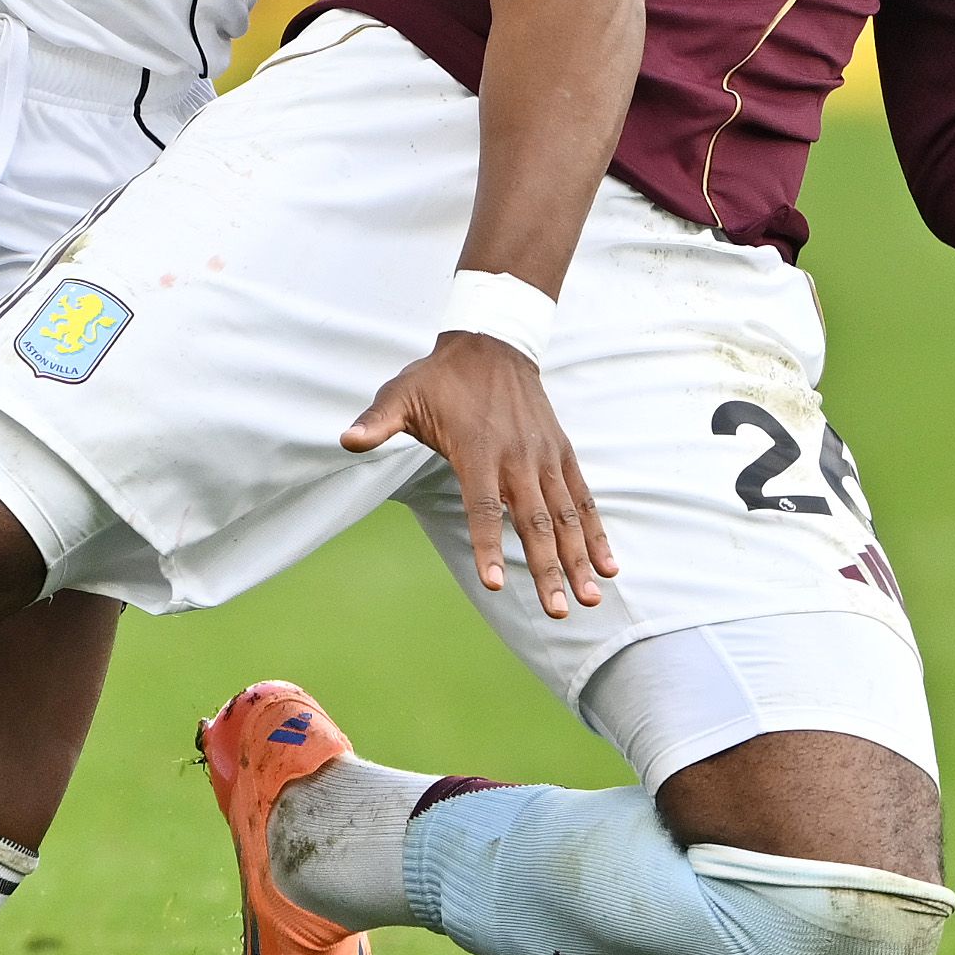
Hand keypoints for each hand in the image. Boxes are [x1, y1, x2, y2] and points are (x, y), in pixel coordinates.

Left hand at [349, 330, 614, 618]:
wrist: (494, 342)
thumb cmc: (440, 377)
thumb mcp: (402, 393)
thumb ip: (377, 422)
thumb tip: (345, 440)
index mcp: (477, 448)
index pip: (483, 506)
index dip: (488, 545)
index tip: (493, 584)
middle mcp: (518, 456)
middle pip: (534, 522)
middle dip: (548, 570)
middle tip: (558, 612)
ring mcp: (544, 456)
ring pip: (566, 516)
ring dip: (580, 559)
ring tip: (592, 598)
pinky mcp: (561, 453)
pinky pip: (583, 498)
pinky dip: (597, 532)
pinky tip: (609, 566)